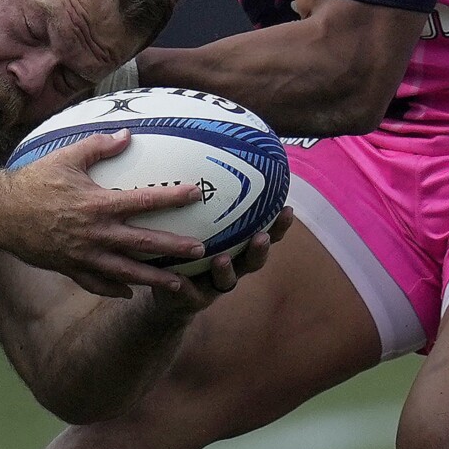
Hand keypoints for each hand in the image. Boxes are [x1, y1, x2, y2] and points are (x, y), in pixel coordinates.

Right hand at [0, 130, 206, 296]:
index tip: (196, 194)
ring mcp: (83, 255)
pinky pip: (97, 284)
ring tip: (178, 284)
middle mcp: (95, 234)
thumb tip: (127, 135)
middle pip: (143, 243)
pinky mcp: (70, 268)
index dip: (172, 198)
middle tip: (200, 250)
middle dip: (174, 247)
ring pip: (127, 271)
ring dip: (154, 278)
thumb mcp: (66, 157)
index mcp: (98, 204)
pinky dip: (115, 289)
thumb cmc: (33, 181)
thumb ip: (98, 146)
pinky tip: (130, 293)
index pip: (144, 201)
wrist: (0, 213)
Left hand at [148, 208, 293, 316]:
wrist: (161, 287)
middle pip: (253, 260)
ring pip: (227, 280)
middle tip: (262, 236)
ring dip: (227, 270)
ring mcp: (212, 285)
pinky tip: (180, 281)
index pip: (263, 233)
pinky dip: (186, 287)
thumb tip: (203, 150)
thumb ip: (197, 194)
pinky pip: (189, 293)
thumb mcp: (188, 219)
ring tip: (223, 259)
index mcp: (235, 246)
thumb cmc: (179, 245)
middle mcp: (230, 266)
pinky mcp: (190, 299)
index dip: (278, 226)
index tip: (288, 209)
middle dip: (261, 249)